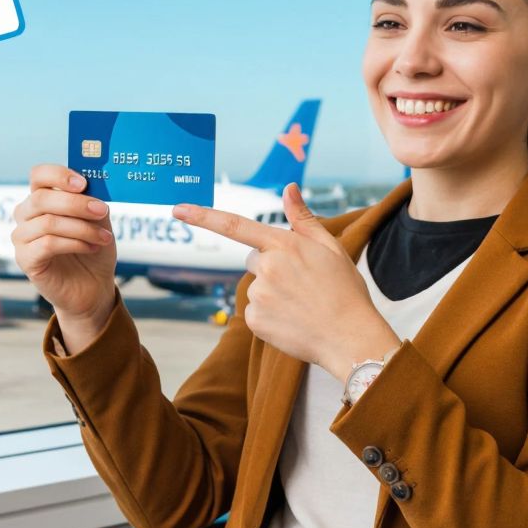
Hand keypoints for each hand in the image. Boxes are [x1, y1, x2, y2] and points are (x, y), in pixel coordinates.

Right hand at [11, 164, 117, 324]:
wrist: (91, 287)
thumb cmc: (92, 250)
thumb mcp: (98, 221)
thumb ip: (92, 201)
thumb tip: (94, 185)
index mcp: (42, 199)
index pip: (39, 175)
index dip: (58, 175)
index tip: (83, 183)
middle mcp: (26, 215)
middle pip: (41, 199)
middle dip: (76, 204)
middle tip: (102, 210)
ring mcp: (22, 237)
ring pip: (48, 222)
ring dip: (81, 228)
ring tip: (104, 237)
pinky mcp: (25, 259)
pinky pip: (48, 244)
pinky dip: (74, 243)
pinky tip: (91, 248)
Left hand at [173, 183, 400, 380]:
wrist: (350, 338)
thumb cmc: (345, 291)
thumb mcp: (330, 248)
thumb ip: (303, 218)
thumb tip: (288, 188)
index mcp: (284, 245)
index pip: (235, 225)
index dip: (203, 216)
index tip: (177, 209)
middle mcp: (267, 267)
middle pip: (253, 259)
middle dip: (270, 266)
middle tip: (301, 283)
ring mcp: (259, 295)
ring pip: (256, 287)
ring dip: (272, 292)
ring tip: (301, 305)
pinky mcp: (255, 320)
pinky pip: (255, 311)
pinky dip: (270, 315)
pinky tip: (293, 320)